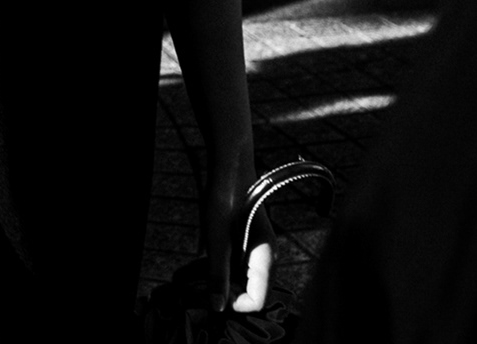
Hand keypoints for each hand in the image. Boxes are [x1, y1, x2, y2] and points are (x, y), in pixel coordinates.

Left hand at [201, 176, 273, 313]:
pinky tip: (215, 257)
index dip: (236, 304)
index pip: (258, 300)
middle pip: (254, 293)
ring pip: (247, 282)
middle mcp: (268, 258)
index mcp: (266, 258)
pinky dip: (228, 270)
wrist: (229, 170)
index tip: (215, 294)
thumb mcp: (216, 240)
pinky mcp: (251, 245)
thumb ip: (218, 274)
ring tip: (210, 268)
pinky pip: (242, 269)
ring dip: (228, 282)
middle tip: (209, 281)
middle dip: (231, 294)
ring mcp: (260, 252)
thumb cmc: (224, 199)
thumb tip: (218, 306)